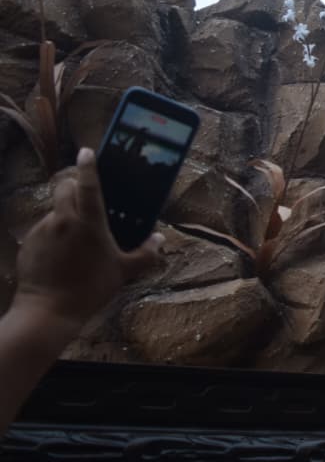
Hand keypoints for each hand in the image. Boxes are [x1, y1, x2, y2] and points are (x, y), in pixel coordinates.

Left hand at [12, 148, 161, 339]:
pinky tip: (60, 255)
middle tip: (85, 199)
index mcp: (89, 222)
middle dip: (73, 187)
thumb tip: (159, 239)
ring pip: (54, 210)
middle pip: (64, 188)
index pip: (88, 184)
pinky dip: (52, 235)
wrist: (48, 311)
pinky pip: (43, 230)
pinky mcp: (29, 243)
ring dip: (64, 215)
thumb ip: (145, 254)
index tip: (86, 151)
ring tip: (75, 239)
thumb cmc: (90, 289)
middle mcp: (63, 220)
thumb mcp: (124, 272)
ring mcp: (42, 231)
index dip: (88, 165)